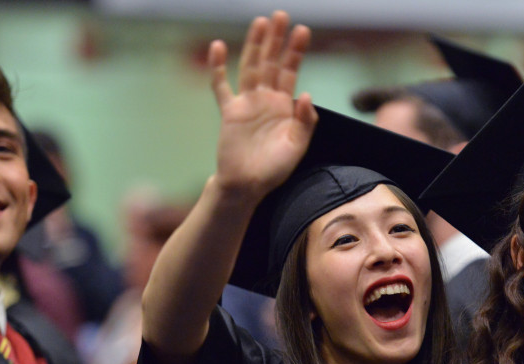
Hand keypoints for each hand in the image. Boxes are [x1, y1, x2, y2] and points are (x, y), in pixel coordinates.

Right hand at [209, 10, 317, 202]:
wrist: (247, 186)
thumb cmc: (274, 170)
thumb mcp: (297, 147)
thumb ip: (304, 121)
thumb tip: (305, 94)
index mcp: (284, 106)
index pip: (291, 72)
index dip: (296, 52)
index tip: (303, 30)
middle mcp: (265, 100)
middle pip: (271, 62)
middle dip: (276, 39)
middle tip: (281, 15)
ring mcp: (246, 104)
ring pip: (250, 67)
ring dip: (255, 45)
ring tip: (260, 22)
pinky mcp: (229, 112)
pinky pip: (221, 86)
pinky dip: (219, 67)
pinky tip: (219, 47)